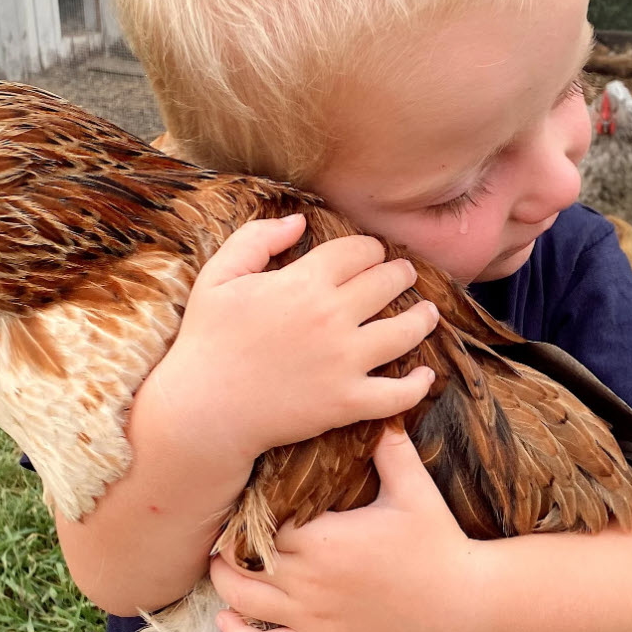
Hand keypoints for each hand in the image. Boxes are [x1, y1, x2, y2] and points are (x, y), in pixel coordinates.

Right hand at [152, 214, 438, 466]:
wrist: (203, 410)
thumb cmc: (206, 341)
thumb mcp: (218, 276)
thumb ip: (256, 239)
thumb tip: (298, 220)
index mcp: (304, 281)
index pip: (359, 251)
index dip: (370, 249)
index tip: (372, 254)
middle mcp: (333, 317)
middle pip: (388, 283)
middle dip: (400, 275)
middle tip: (404, 276)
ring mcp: (345, 361)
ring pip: (406, 331)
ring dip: (423, 318)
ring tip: (427, 314)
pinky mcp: (348, 402)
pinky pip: (399, 393)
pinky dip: (419, 384)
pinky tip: (426, 374)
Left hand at [210, 429, 476, 631]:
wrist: (461, 601)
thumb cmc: (436, 540)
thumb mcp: (414, 487)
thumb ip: (390, 448)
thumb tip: (378, 410)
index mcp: (323, 537)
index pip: (259, 521)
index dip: (246, 512)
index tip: (245, 502)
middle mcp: (309, 579)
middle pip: (240, 559)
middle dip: (229, 544)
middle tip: (228, 530)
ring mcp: (312, 617)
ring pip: (241, 600)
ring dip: (224, 582)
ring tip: (225, 564)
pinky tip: (227, 618)